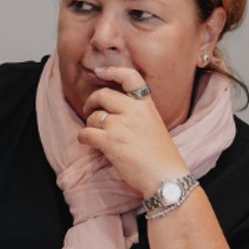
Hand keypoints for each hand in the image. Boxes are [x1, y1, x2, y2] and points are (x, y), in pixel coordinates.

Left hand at [78, 65, 191, 196]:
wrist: (166, 177)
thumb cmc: (161, 157)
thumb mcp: (154, 126)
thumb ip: (137, 115)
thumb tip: (113, 113)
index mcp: (147, 105)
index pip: (130, 78)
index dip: (112, 71)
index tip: (100, 72)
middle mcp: (134, 111)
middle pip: (102, 95)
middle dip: (91, 102)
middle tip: (89, 110)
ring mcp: (121, 125)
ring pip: (93, 116)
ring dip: (90, 125)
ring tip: (96, 135)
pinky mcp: (110, 141)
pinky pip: (86, 133)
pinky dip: (83, 138)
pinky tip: (87, 142)